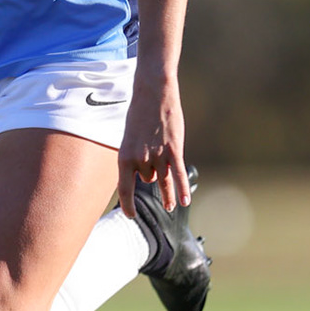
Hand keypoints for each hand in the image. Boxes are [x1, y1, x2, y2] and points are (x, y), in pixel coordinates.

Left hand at [117, 73, 188, 216]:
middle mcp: (140, 160)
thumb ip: (135, 157)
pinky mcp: (174, 151)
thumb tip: (144, 175)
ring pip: (163, 179)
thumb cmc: (140, 115)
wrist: (152, 94)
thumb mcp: (130, 138)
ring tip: (171, 207)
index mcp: (123, 157)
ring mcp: (158, 156)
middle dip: (151, 174)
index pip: (124, 190)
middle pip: (148, 180)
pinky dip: (183, 190)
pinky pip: (179, 176)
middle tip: (153, 162)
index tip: (131, 216)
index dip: (127, 205)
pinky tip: (186, 202)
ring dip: (167, 191)